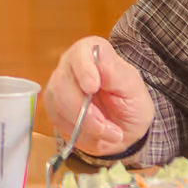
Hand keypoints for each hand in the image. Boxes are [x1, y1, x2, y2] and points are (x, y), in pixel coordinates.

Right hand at [46, 36, 154, 156]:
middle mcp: (70, 65)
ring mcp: (57, 85)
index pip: (80, 53)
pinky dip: (78, 133)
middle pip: (63, 84)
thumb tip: (99, 62)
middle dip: (85, 112)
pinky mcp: (52, 106)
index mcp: (92, 52)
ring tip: (109, 134)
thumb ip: (117, 74)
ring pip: (58, 105)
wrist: (125, 125)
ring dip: (84, 126)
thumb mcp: (134, 88)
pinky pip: (58, 121)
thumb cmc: (131, 102)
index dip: (84, 69)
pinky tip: (96, 135)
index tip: (92, 87)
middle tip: (110, 129)